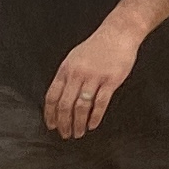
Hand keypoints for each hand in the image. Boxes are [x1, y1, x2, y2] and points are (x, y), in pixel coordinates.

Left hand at [46, 18, 140, 136]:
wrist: (118, 33)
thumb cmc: (97, 46)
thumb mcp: (74, 58)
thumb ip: (67, 76)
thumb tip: (59, 98)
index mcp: (66, 69)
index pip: (52, 96)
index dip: (50, 114)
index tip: (51, 125)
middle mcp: (77, 74)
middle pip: (65, 105)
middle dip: (63, 123)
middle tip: (65, 134)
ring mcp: (94, 77)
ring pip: (81, 107)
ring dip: (78, 123)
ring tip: (78, 133)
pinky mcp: (110, 80)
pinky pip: (100, 103)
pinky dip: (95, 117)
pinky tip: (93, 125)